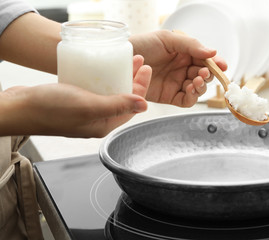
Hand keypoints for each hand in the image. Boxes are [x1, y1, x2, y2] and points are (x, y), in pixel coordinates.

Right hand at [0, 56, 151, 137]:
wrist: (18, 108)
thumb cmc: (51, 110)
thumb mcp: (89, 106)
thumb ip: (117, 106)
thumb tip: (145, 106)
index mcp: (104, 124)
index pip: (131, 106)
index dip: (141, 88)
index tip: (146, 69)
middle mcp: (96, 119)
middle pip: (122, 98)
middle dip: (132, 80)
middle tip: (138, 61)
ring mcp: (84, 111)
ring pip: (108, 92)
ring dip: (118, 76)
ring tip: (124, 60)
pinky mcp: (73, 101)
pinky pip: (94, 88)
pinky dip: (101, 78)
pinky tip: (102, 68)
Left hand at [130, 30, 227, 106]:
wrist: (122, 61)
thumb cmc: (142, 45)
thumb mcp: (167, 39)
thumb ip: (191, 45)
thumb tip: (213, 52)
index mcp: (185, 53)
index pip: (206, 60)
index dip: (216, 63)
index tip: (222, 65)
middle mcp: (183, 69)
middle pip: (205, 76)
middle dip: (208, 76)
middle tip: (203, 73)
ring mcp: (177, 83)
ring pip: (198, 89)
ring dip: (201, 87)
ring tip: (195, 81)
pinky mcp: (169, 96)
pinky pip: (186, 100)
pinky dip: (192, 97)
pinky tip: (190, 90)